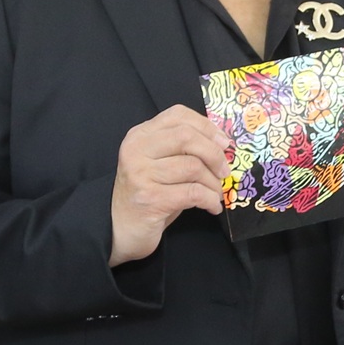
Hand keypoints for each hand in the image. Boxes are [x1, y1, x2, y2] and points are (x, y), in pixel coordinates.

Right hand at [110, 105, 226, 265]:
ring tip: (215, 193)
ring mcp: (141, 174)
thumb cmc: (146, 194)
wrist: (119, 229)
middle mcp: (136, 150)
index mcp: (139, 135)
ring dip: (213, 183)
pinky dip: (210, 199)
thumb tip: (221, 144)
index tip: (223, 142)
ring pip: (193, 167)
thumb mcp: (158, 164)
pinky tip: (212, 206)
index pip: (178, 116)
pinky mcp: (150, 199)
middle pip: (187, 137)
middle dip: (214, 154)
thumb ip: (180, 149)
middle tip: (224, 171)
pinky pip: (193, 193)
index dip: (206, 126)